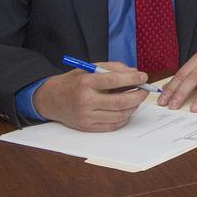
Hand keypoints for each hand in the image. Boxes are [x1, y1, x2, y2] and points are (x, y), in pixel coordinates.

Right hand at [32, 62, 148, 131]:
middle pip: (120, 101)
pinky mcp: (87, 127)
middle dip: (138, 95)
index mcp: (86, 83)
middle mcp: (86, 101)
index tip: (144, 76)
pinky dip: (124, 118)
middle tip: (145, 90)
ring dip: (133, 107)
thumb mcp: (90, 68)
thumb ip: (114, 68)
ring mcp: (86, 116)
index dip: (133, 78)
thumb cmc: (74, 82)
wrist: (51, 99)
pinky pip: (112, 126)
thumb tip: (135, 73)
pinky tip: (127, 110)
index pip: (115, 81)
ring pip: (119, 115)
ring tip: (136, 99)